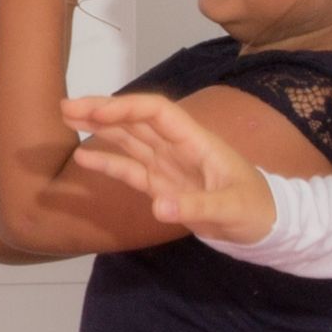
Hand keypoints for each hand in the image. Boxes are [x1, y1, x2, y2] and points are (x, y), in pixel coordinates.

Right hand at [64, 89, 278, 243]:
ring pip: (129, 140)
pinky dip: (108, 163)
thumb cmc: (256, 209)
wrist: (265, 225)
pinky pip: (131, 170)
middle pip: (135, 121)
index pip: (156, 114)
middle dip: (103, 110)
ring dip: (100, 128)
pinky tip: (83, 157)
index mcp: (196, 141)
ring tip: (68, 117)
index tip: (95, 111)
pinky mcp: (163, 186)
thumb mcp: (233, 209)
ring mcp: (168, 166)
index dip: (126, 108)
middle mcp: (178, 148)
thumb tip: (158, 207)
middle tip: (66, 106)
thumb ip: (198, 206)